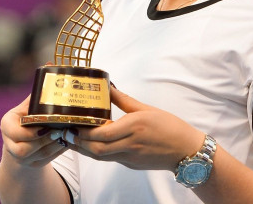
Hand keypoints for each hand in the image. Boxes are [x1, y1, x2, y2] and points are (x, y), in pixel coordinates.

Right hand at [0, 95, 67, 167]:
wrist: (25, 137)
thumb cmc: (28, 117)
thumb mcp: (29, 105)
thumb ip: (38, 93)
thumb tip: (51, 68)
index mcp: (7, 124)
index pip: (14, 133)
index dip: (30, 133)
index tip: (45, 127)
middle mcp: (9, 142)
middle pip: (23, 149)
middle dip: (44, 141)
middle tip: (60, 131)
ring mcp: (19, 156)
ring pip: (37, 156)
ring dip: (53, 146)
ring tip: (65, 135)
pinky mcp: (31, 164)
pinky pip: (46, 160)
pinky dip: (58, 151)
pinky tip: (66, 141)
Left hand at [68, 86, 204, 170]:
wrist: (186, 150)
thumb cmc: (170, 127)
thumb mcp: (148, 109)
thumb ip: (125, 100)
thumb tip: (109, 88)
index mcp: (135, 126)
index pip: (102, 132)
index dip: (84, 131)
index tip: (73, 123)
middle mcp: (130, 144)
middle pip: (96, 148)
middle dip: (78, 142)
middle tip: (66, 132)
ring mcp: (130, 157)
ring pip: (99, 156)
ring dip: (83, 149)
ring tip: (72, 139)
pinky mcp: (131, 164)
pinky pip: (109, 159)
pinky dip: (96, 153)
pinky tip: (91, 145)